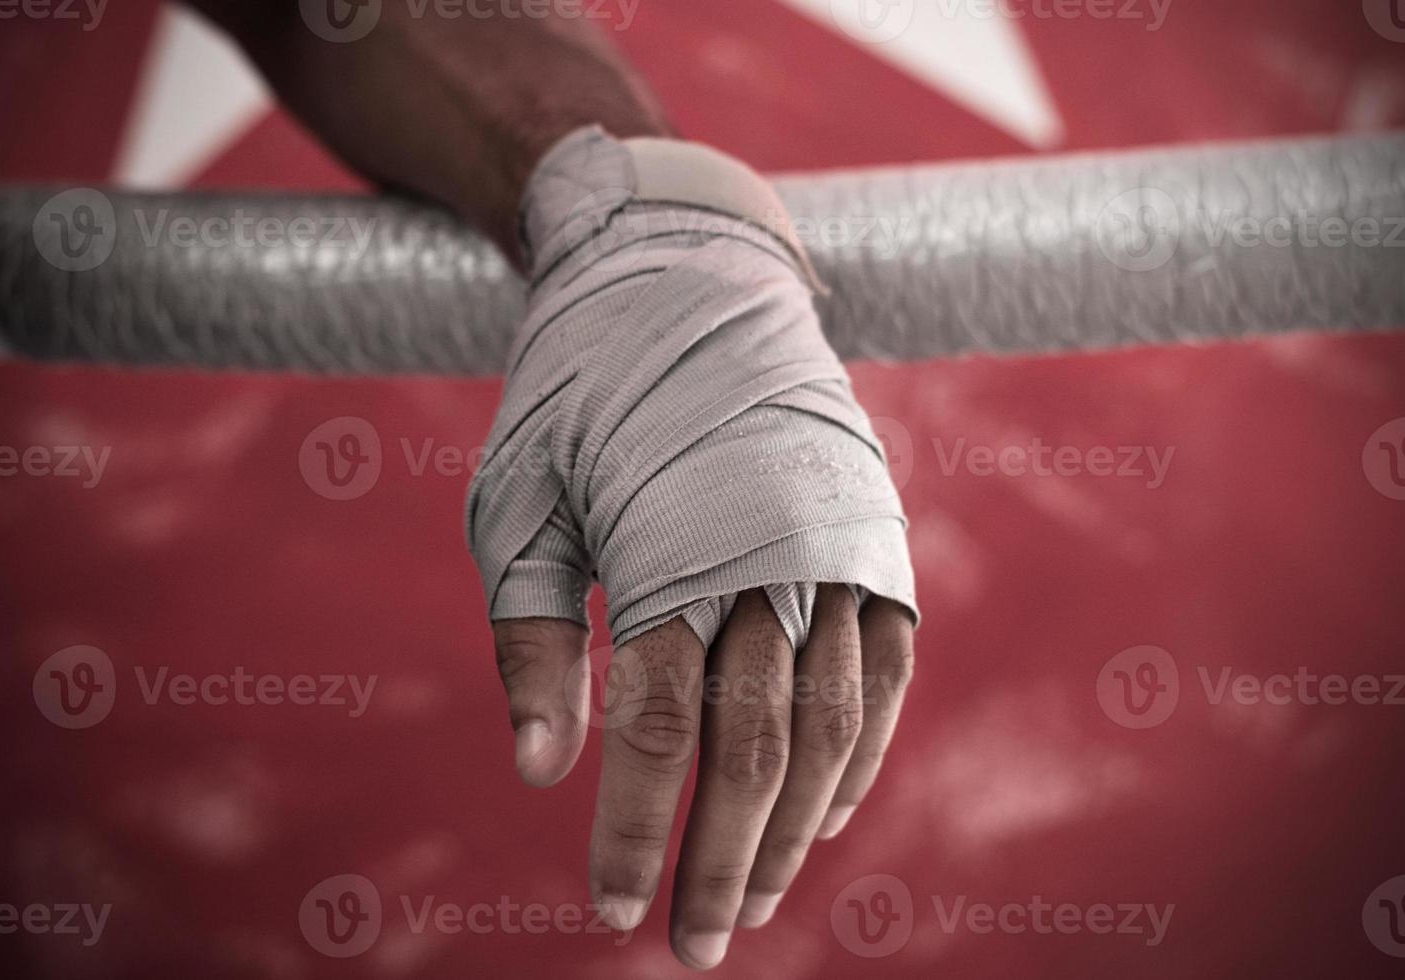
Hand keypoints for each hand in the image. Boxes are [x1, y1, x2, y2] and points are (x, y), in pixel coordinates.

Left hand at [466, 127, 916, 969]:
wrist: (684, 265)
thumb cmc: (578, 386)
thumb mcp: (518, 498)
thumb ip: (532, 636)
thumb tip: (540, 771)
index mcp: (673, 551)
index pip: (662, 736)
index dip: (637, 833)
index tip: (608, 906)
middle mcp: (773, 557)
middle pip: (756, 751)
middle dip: (724, 862)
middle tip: (694, 946)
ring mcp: (840, 547)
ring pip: (832, 725)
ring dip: (796, 825)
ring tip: (758, 894)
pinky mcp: (878, 535)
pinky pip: (885, 671)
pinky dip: (862, 751)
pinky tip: (828, 812)